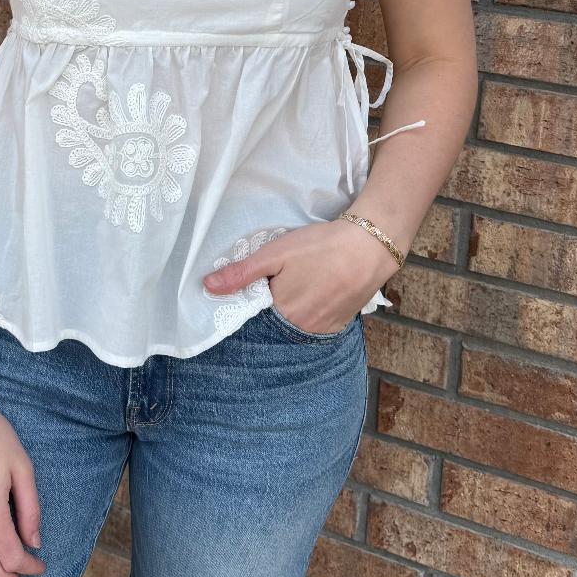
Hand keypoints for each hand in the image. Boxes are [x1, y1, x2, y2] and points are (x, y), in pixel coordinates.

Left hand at [202, 219, 398, 334]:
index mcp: (282, 314)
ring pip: (297, 324)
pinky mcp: (340, 325)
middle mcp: (302, 329)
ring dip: (293, 309)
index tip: (258, 285)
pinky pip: (317, 324)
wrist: (369, 246)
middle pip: (277, 322)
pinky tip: (316, 291)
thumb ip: (242, 273)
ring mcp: (323, 329)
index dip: (254, 300)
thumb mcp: (275, 254)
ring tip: (302, 282)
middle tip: (283, 279)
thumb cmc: (320, 247)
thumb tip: (207, 286)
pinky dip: (312, 311)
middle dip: (274, 304)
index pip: (256, 316)